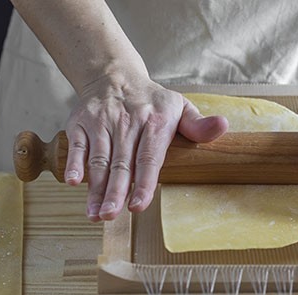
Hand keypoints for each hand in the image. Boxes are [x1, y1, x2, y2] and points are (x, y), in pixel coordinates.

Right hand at [64, 73, 227, 221]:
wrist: (114, 76)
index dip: (143, 182)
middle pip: (121, 163)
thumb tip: (223, 127)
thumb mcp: (179, 107)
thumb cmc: (151, 102)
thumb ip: (198, 125)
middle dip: (114, 191)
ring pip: (98, 159)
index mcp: (155, 120)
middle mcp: (127, 121)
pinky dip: (74, 163)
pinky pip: (77, 145)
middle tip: (110, 215)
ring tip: (95, 213)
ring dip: (95, 188)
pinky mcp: (81, 123)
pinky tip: (74, 182)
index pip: (149, 157)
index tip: (138, 205)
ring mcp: (102, 122)